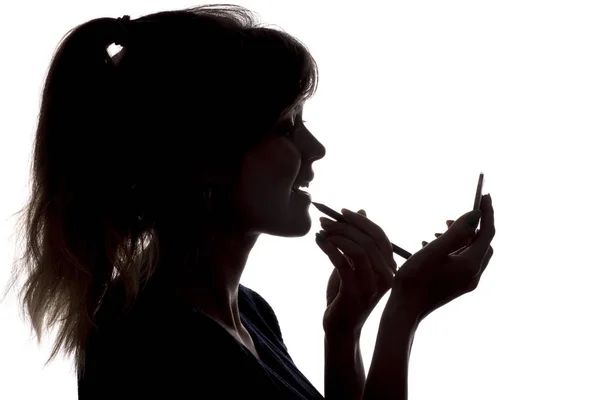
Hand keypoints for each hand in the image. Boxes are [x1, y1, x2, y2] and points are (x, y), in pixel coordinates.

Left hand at [315, 209, 396, 337]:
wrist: (340, 326)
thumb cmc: (345, 293)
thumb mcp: (353, 263)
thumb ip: (359, 241)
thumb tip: (362, 212)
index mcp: (389, 268)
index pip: (380, 236)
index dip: (361, 221)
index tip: (341, 211)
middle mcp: (385, 277)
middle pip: (369, 241)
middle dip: (345, 226)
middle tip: (324, 220)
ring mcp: (372, 286)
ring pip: (358, 250)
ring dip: (337, 236)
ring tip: (321, 231)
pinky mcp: (355, 293)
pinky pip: (343, 263)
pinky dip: (329, 247)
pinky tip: (318, 240)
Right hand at [391, 194, 494, 322]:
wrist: (405, 310)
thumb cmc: (415, 280)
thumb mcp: (433, 251)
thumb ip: (455, 232)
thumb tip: (475, 214)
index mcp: (471, 265)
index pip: (487, 233)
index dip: (487, 212)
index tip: (484, 195)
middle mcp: (473, 274)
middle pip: (483, 243)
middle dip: (473, 226)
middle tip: (452, 217)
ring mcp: (466, 282)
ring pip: (472, 252)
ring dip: (461, 237)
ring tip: (438, 231)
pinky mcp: (457, 286)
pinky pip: (463, 261)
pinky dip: (454, 249)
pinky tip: (431, 245)